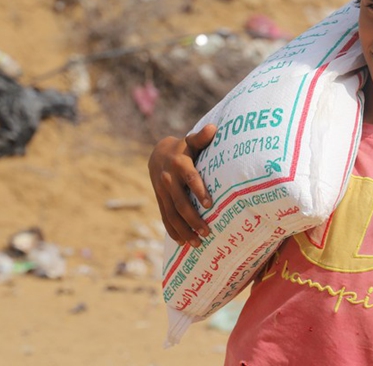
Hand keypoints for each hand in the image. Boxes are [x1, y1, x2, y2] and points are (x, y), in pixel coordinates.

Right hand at [148, 124, 215, 246]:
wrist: (158, 154)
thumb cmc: (184, 148)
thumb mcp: (191, 141)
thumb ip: (202, 137)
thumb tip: (214, 128)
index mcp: (180, 164)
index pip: (191, 178)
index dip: (199, 191)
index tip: (210, 204)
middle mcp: (169, 180)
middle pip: (181, 202)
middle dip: (193, 219)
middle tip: (208, 231)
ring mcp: (162, 192)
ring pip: (172, 214)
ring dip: (184, 230)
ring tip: (197, 243)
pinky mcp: (160, 200)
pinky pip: (165, 218)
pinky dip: (173, 231)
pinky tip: (182, 242)